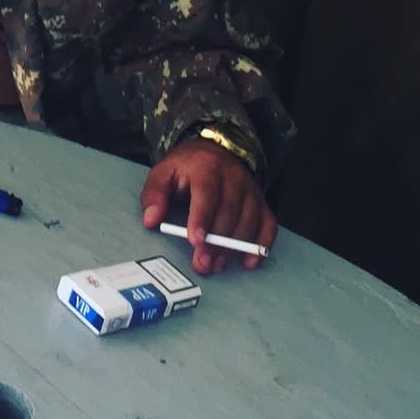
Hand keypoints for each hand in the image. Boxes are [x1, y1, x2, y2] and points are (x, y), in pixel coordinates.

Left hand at [140, 137, 275, 275]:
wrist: (214, 152)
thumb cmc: (186, 169)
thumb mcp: (163, 173)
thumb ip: (154, 195)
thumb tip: (151, 220)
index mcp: (206, 166)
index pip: (207, 192)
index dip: (202, 217)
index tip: (195, 240)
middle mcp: (233, 176)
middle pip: (229, 210)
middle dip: (216, 241)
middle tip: (202, 263)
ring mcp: (250, 190)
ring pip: (248, 220)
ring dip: (233, 247)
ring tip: (216, 266)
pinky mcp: (261, 203)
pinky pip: (268, 225)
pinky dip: (261, 245)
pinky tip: (248, 262)